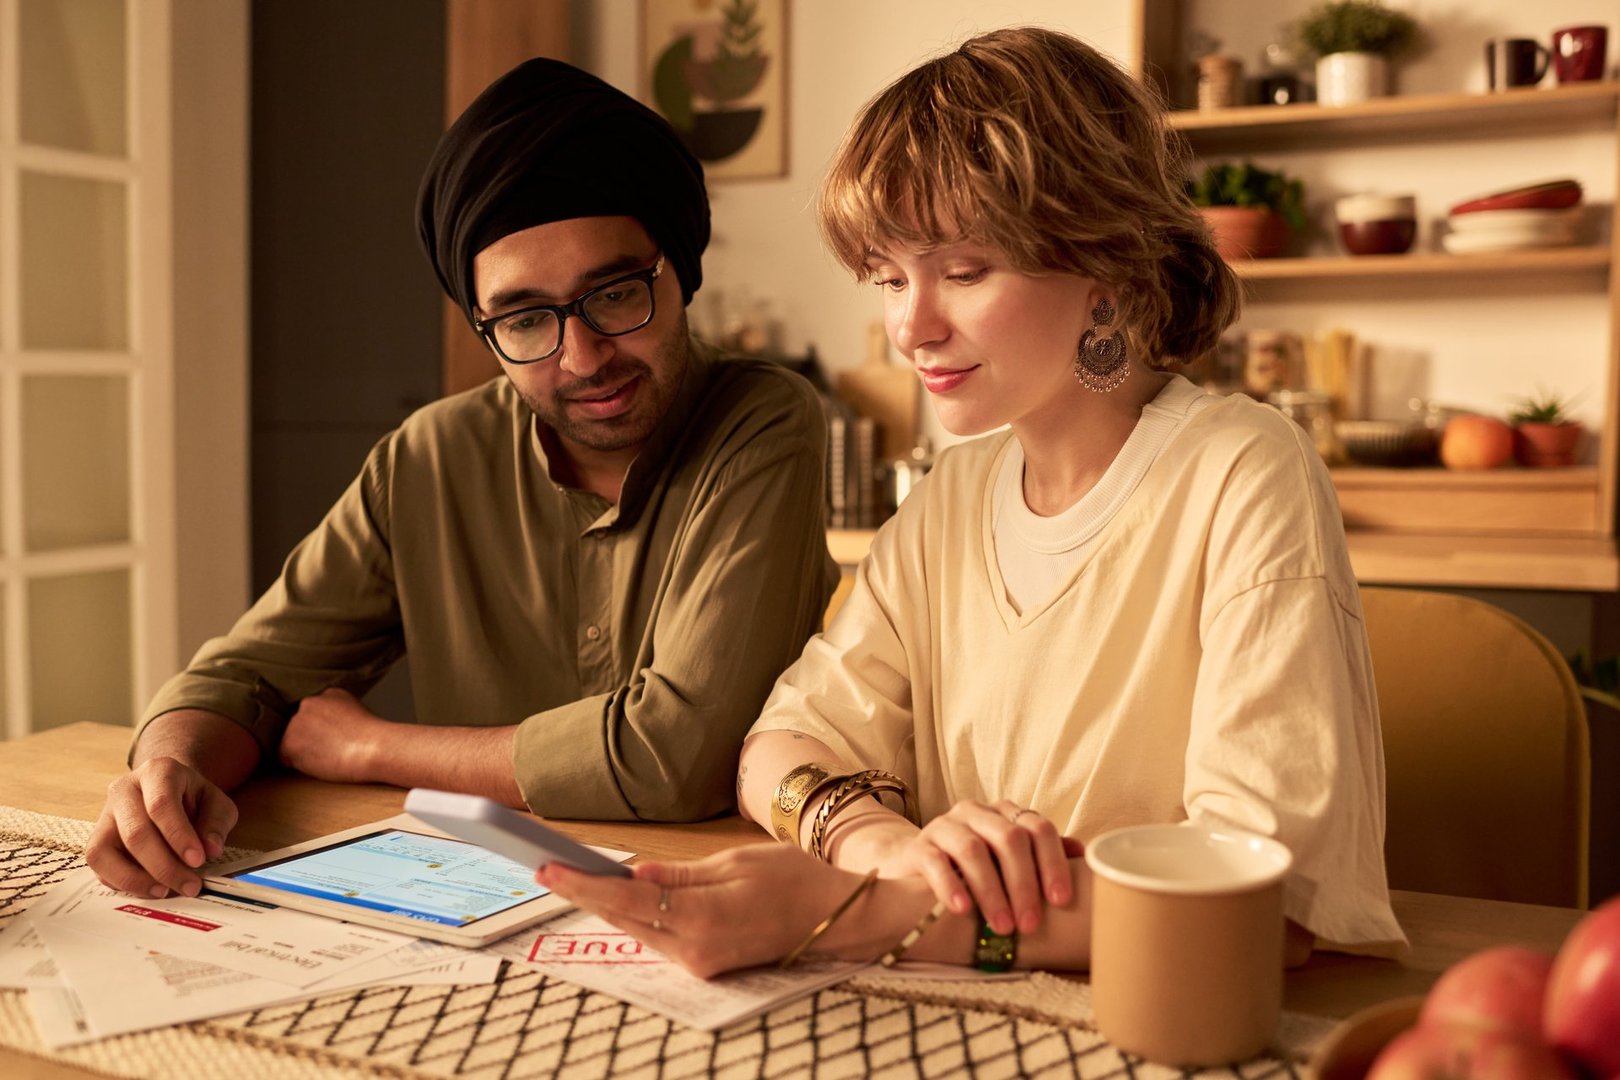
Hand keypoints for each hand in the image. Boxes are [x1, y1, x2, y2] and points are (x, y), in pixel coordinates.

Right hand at [85, 758, 238, 898]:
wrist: (167, 792)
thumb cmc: (193, 798)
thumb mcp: (216, 803)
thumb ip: (217, 823)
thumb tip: (210, 850)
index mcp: (157, 772)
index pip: (161, 804)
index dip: (178, 836)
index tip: (198, 861)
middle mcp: (124, 790)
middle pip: (135, 832)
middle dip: (163, 865)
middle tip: (189, 885)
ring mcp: (104, 815)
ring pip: (104, 852)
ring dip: (136, 879)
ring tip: (165, 891)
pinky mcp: (96, 839)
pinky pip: (99, 867)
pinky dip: (123, 883)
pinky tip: (150, 889)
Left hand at [280, 687, 386, 781]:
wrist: (376, 748)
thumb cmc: (374, 739)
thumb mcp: (358, 713)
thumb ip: (337, 714)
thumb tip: (327, 730)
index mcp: (327, 694)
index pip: (312, 713)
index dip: (320, 729)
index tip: (332, 738)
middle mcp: (308, 702)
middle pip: (298, 726)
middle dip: (308, 739)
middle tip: (331, 750)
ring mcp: (296, 722)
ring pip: (289, 742)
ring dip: (302, 752)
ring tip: (327, 757)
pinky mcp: (289, 742)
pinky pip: (283, 759)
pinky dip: (296, 765)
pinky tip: (319, 764)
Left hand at [538, 844, 864, 978]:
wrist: (838, 920)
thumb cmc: (796, 880)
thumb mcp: (735, 862)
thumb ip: (679, 873)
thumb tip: (633, 874)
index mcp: (701, 918)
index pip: (624, 899)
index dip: (581, 884)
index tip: (546, 867)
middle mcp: (694, 950)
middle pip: (623, 918)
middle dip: (584, 892)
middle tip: (546, 865)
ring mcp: (700, 963)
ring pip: (638, 929)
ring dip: (607, 904)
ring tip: (570, 875)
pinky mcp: (706, 965)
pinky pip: (660, 936)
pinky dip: (636, 915)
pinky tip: (617, 895)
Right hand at [879, 799, 1073, 936]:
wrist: (914, 868)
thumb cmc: (973, 870)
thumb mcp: (1008, 862)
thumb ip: (1042, 856)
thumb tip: (1084, 856)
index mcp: (1005, 814)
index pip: (1038, 828)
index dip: (1053, 862)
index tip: (1061, 900)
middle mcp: (976, 813)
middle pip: (1009, 838)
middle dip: (1024, 883)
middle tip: (1030, 924)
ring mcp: (945, 826)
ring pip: (973, 849)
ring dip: (992, 891)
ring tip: (1002, 927)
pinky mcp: (918, 846)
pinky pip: (936, 861)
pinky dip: (952, 886)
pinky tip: (963, 910)